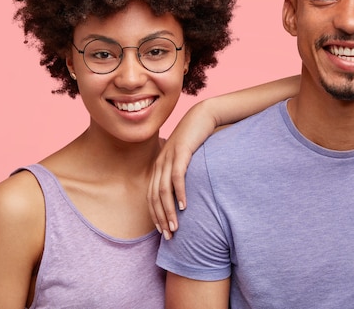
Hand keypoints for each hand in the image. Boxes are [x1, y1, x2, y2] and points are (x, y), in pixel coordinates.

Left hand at [148, 101, 215, 238]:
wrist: (202, 116)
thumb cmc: (196, 139)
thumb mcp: (185, 158)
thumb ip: (181, 173)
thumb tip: (184, 193)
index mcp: (159, 166)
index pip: (151, 196)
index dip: (155, 215)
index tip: (163, 231)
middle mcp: (160, 163)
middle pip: (154, 197)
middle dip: (161, 218)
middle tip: (169, 236)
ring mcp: (168, 158)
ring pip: (163, 190)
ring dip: (169, 211)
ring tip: (175, 227)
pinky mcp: (180, 153)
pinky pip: (177, 177)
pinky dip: (179, 193)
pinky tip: (185, 206)